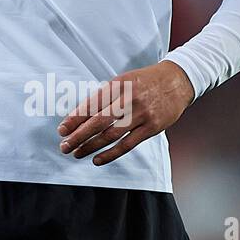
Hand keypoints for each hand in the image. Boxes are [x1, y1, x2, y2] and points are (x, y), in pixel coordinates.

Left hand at [55, 60, 194, 165]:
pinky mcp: (152, 128)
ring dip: (91, 146)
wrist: (177, 81)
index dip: (75, 119)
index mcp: (117, 85)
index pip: (91, 105)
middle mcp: (128, 99)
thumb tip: (81, 116)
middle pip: (98, 121)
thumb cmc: (144, 81)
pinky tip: (97, 159)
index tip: (62, 130)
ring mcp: (141, 114)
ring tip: (77, 153)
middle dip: (78, 135)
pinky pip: (128, 144)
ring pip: (111, 135)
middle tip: (64, 146)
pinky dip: (111, 154)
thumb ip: (105, 97)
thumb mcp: (123, 81)